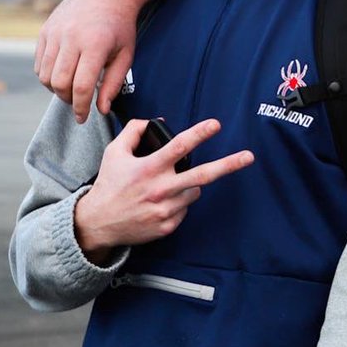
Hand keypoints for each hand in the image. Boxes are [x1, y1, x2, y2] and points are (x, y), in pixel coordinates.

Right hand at [36, 0, 199, 121]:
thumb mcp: (126, 55)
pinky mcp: (45, 31)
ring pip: (45, 75)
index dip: (81, 107)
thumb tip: (101, 109)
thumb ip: (113, 83)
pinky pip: (39, 63)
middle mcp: (71, 38)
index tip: (83, 118)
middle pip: (60, 82)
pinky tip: (63, 75)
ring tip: (71, 89)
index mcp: (95, 45)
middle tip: (78, 103)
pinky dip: (48, 76)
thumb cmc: (121, 27)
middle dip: (67, 100)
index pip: (81, 85)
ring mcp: (55, 33)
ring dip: (56, 89)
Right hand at [75, 118, 252, 261]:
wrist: (97, 223)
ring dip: (189, 184)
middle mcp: (160, 189)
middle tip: (249, 156)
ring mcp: (166, 209)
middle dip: (228, 164)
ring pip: (194, 190)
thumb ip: (133, 132)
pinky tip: (161, 203)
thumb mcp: (114, 153)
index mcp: (148, 168)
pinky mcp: (168, 225)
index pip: (179, 146)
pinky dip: (180, 202)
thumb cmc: (109, 186)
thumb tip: (152, 120)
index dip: (199, 133)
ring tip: (167, 186)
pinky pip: (185, 208)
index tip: (216, 124)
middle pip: (202, 175)